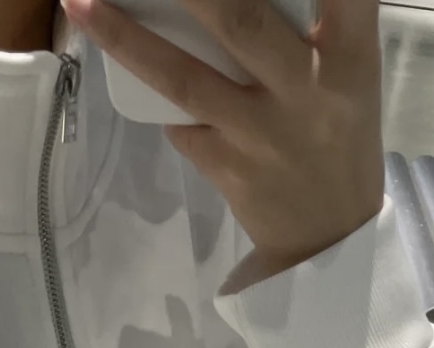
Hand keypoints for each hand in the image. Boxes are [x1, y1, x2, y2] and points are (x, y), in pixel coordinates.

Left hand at [62, 0, 384, 287]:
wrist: (329, 238)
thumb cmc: (338, 134)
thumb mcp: (351, 71)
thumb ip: (320, 25)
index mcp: (349, 54)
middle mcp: (306, 88)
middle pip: (240, 20)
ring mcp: (260, 133)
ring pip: (184, 78)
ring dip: (126, 38)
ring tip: (82, 5)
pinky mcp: (227, 168)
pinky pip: (179, 122)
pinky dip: (158, 97)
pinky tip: (137, 75)